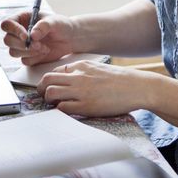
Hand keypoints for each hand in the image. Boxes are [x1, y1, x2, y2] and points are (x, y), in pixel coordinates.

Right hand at [0, 11, 74, 65]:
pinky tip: (45, 51)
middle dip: (21, 44)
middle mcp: (19, 32)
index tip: (26, 36)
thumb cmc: (61, 25)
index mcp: (21, 19)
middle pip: (7, 40)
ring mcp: (22, 45)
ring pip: (13, 52)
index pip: (7, 24)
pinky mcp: (28, 56)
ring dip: (29, 52)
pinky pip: (24, 61)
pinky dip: (35, 58)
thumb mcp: (54, 21)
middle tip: (37, 44)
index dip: (13, 30)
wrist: (70, 38)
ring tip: (44, 47)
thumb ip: (43, 26)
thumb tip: (32, 35)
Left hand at [36, 60, 158, 116]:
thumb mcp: (98, 69)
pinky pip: (62, 107)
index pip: (55, 71)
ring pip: (51, 92)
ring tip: (54, 104)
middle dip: (40, 89)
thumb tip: (67, 80)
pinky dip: (59, 110)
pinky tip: (64, 111)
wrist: (136, 87)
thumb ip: (82, 72)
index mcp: (81, 66)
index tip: (48, 87)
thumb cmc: (119, 80)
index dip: (48, 80)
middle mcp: (78, 76)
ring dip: (48, 100)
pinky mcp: (86, 106)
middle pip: (47, 80)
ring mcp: (81, 91)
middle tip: (43, 96)